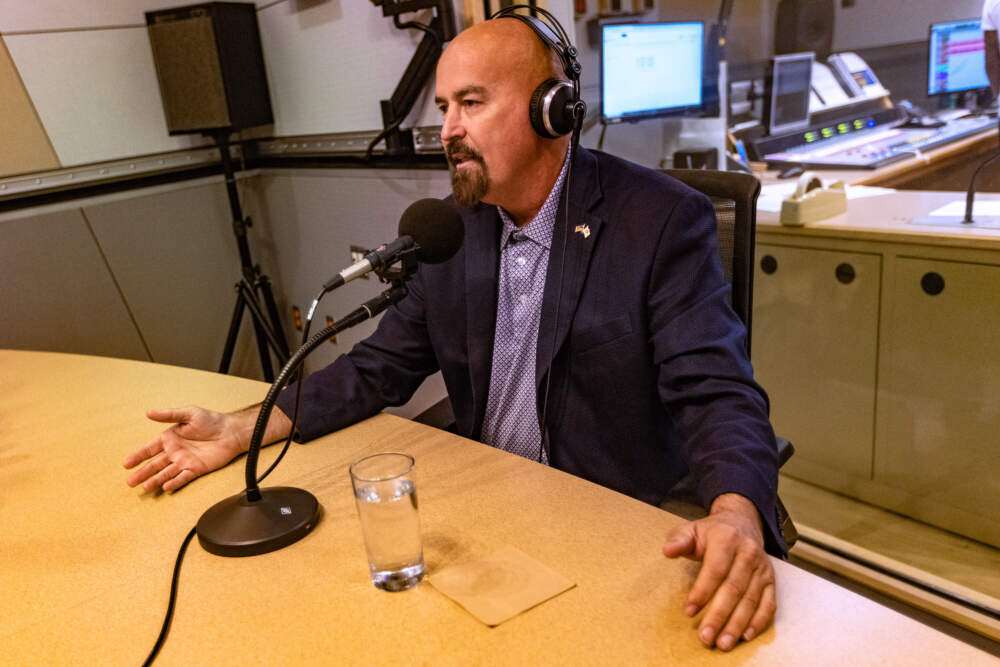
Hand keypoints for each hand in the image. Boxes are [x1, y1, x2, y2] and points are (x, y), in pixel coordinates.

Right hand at [123, 406, 263, 492]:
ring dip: (155, 480)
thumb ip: (169, 415)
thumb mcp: (189, 414)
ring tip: (144, 487)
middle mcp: (175, 451)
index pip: (150, 449)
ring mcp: (185, 461)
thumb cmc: (211, 420)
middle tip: (130, 482)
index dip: (138, 456)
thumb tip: (149, 412)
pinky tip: (165, 487)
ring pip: (166, 473)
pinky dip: (174, 482)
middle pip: (155, 464)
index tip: (126, 464)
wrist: (231, 432)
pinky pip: (183, 477)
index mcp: (170, 438)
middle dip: (142, 473)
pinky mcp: (196, 469)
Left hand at [662, 493, 775, 650]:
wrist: (742, 523)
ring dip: (737, 624)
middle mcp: (748, 553)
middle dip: (719, 615)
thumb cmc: (712, 532)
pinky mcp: (771, 580)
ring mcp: (762, 568)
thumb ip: (679, 540)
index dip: (702, 592)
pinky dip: (758, 621)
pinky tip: (745, 636)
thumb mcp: (692, 529)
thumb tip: (667, 551)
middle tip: (706, 637)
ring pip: (751, 600)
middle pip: (734, 589)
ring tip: (723, 643)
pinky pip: (768, 603)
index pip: (715, 569)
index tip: (688, 611)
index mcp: (727, 539)